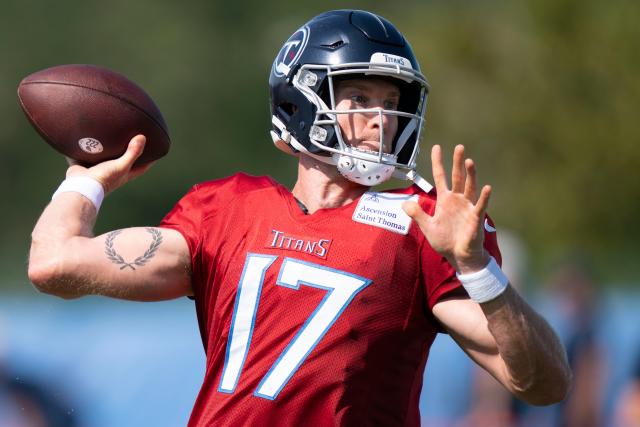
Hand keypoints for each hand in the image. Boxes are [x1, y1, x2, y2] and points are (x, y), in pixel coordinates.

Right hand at [65, 135, 153, 193]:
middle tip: (133, 135)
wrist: (81, 186)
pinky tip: (87, 135)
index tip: (156, 149)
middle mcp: (113, 171)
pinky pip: (87, 154)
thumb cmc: (105, 178)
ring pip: (105, 156)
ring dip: (107, 148)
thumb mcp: (122, 165)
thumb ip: (132, 153)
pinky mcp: (85, 165)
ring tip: (111, 132)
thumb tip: (143, 137)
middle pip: (124, 160)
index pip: (142, 166)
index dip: (150, 159)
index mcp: (125, 174)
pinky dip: (87, 147)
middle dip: (128, 150)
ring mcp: (99, 168)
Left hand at [402, 144, 490, 273]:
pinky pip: (480, 206)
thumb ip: (417, 214)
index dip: (438, 162)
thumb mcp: (427, 227)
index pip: (441, 177)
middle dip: (457, 162)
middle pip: (457, 177)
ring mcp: (468, 207)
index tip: (437, 147)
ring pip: (470, 187)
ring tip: (469, 161)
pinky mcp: (475, 218)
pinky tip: (486, 188)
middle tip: (459, 147)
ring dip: (470, 175)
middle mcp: (458, 200)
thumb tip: (403, 203)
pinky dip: (483, 197)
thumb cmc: (445, 241)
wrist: (458, 257)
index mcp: (445, 200)